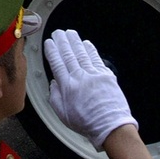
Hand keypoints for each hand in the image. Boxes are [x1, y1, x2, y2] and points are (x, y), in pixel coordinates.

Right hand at [44, 28, 136, 148]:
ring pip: (81, 53)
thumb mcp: (63, 114)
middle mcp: (79, 78)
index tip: (49, 43)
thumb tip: (53, 83)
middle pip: (68, 55)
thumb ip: (55, 97)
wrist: (110, 126)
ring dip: (75, 41)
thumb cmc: (88, 123)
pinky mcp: (106, 75)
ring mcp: (93, 75)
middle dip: (62, 41)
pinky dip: (90, 49)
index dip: (52, 51)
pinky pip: (95, 58)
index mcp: (67, 87)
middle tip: (58, 32)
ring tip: (70, 33)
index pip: (57, 63)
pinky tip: (86, 43)